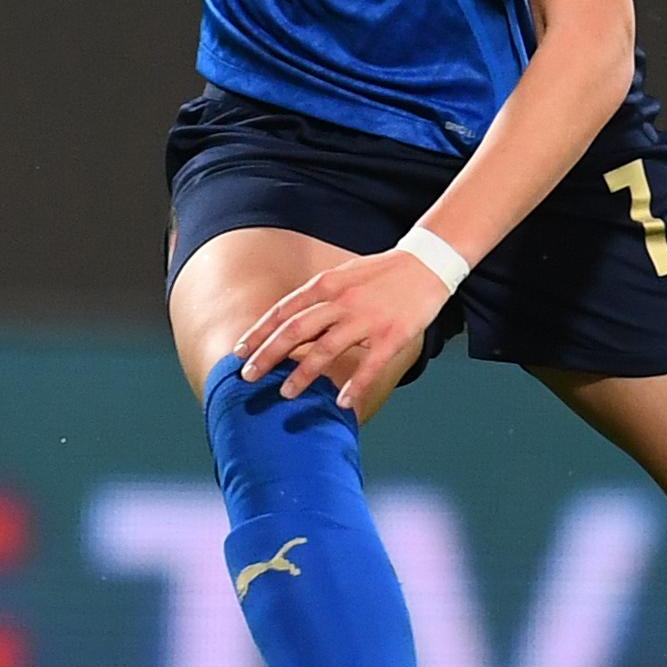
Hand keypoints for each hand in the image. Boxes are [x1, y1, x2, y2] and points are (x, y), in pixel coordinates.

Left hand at [236, 248, 453, 413]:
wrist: (427, 264)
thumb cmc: (381, 273)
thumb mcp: (343, 275)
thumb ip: (317, 297)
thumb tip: (289, 321)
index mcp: (327, 284)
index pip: (284, 311)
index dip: (258, 333)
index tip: (239, 352)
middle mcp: (342, 301)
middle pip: (296, 331)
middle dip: (268, 355)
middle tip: (248, 376)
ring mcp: (367, 319)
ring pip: (325, 350)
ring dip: (302, 374)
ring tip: (285, 393)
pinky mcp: (392, 335)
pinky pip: (369, 365)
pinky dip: (354, 386)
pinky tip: (341, 402)